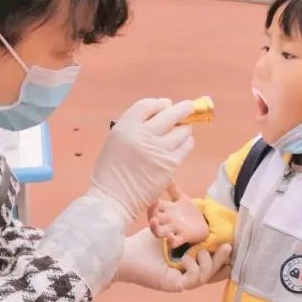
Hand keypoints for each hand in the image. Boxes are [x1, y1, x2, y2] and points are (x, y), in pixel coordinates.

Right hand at [91, 98, 195, 221]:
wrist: (114, 197)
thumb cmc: (112, 169)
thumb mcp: (115, 140)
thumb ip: (133, 125)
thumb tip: (160, 113)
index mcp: (126, 126)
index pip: (148, 105)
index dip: (160, 104)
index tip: (166, 105)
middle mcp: (143, 134)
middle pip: (170, 113)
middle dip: (183, 108)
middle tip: (189, 107)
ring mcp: (158, 149)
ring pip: (182, 130)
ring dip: (185, 127)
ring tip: (183, 130)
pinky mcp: (169, 164)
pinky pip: (186, 146)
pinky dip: (187, 142)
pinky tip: (183, 144)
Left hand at [116, 228, 232, 292]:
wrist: (127, 253)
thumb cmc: (146, 241)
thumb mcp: (171, 229)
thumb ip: (184, 224)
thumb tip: (199, 206)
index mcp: (187, 261)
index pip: (209, 261)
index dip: (223, 257)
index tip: (234, 248)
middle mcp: (185, 272)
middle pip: (211, 270)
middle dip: (222, 259)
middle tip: (229, 247)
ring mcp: (181, 280)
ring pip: (205, 276)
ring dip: (208, 263)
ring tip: (203, 251)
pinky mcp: (174, 285)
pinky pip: (194, 280)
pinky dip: (194, 267)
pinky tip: (187, 258)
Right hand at [148, 184, 209, 247]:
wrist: (202, 225)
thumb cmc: (188, 212)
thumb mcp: (181, 199)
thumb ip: (173, 189)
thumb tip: (167, 176)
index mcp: (166, 210)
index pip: (154, 206)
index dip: (152, 202)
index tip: (152, 195)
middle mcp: (167, 221)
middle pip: (153, 219)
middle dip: (150, 213)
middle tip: (151, 205)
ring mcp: (174, 229)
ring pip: (158, 232)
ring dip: (154, 227)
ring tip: (154, 220)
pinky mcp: (183, 237)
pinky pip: (173, 242)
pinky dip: (170, 240)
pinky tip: (170, 235)